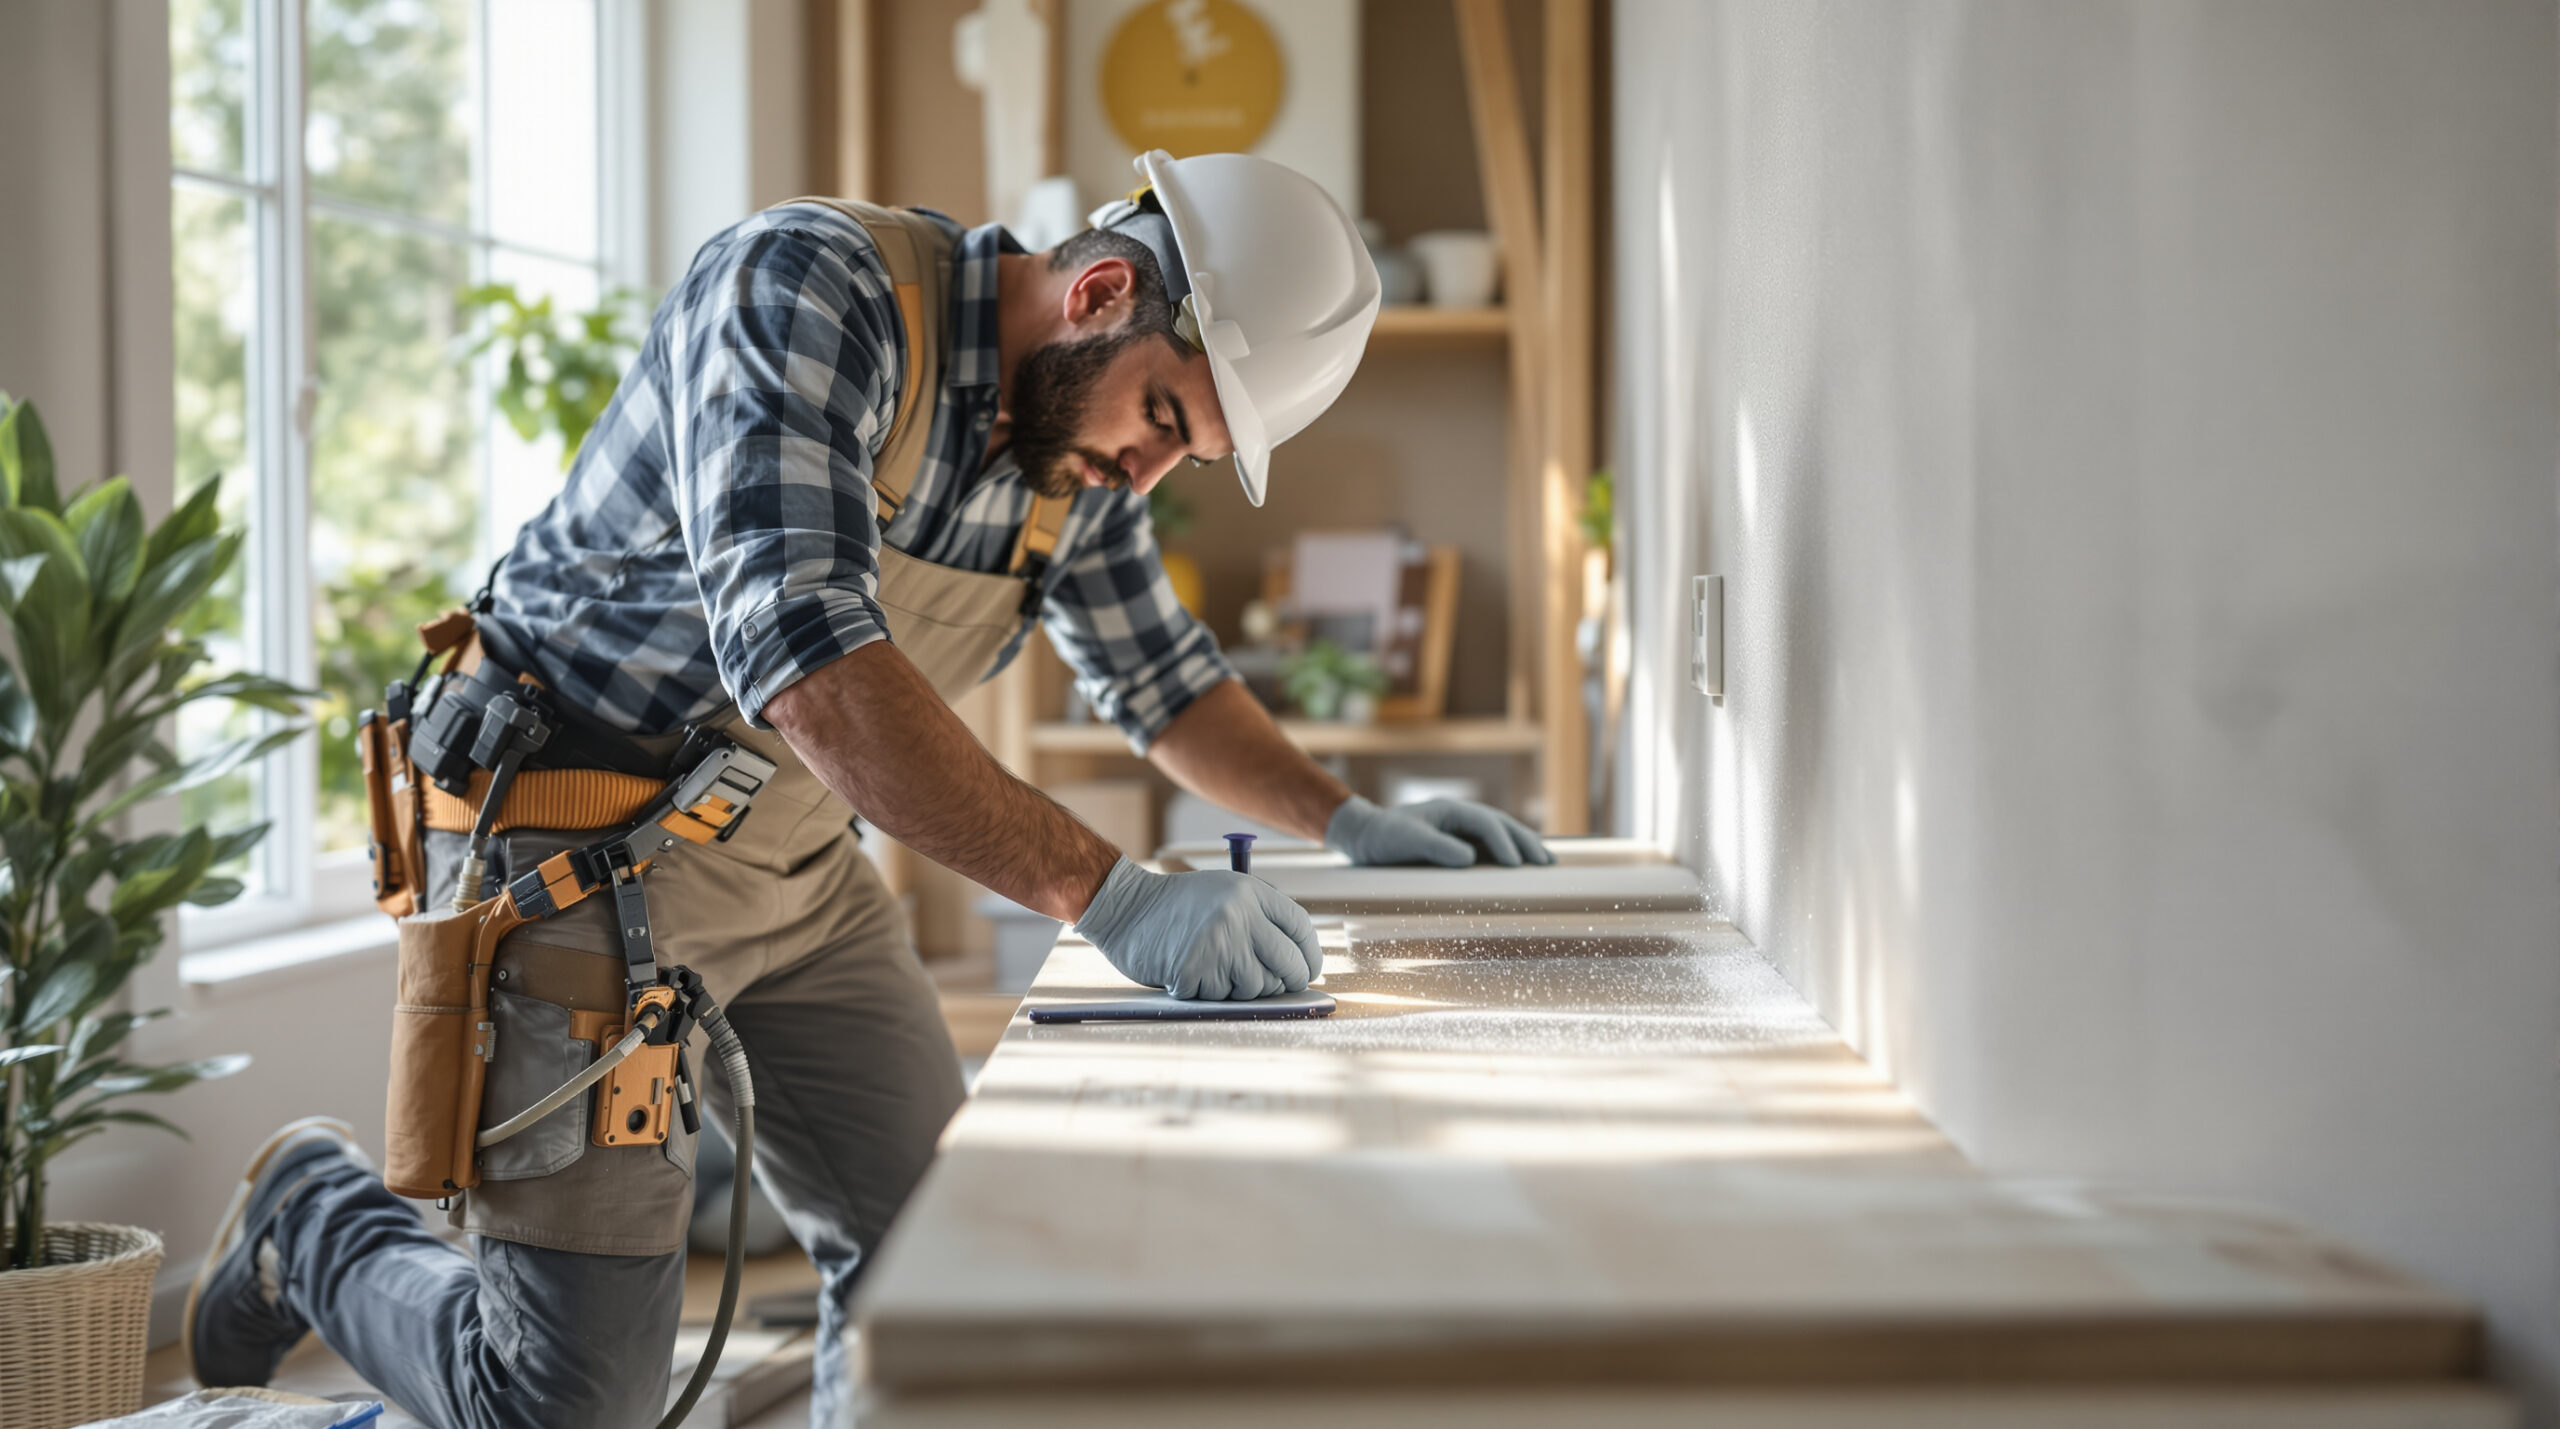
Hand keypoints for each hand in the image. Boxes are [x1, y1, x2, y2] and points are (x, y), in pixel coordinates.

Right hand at [1074, 857, 1324, 999]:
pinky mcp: (1194, 972)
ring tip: (1217, 969)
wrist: (1126, 908)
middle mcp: (1239, 916)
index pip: (1300, 929)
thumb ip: (1261, 918)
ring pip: (1256, 988)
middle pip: (1288, 965)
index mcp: (1250, 893)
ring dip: (1242, 988)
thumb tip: (1299, 962)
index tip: (1308, 969)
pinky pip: (1221, 998)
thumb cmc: (1179, 905)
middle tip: (1277, 985)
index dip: (1310, 955)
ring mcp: (1217, 945)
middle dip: (1287, 981)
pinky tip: (1194, 972)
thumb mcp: (1225, 893)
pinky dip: (1210, 993)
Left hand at [1324, 795, 1554, 867]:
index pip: (1487, 824)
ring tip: (1547, 863)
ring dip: (1524, 847)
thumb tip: (1470, 858)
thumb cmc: (1383, 838)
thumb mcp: (1406, 841)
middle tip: (1547, 863)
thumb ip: (1436, 847)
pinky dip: (1508, 856)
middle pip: (1502, 825)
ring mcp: (1461, 830)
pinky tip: (1521, 868)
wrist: (1364, 838)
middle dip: (1526, 843)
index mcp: (1452, 810)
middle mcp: (1461, 817)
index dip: (1504, 843)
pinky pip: (1490, 848)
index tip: (1516, 865)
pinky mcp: (1458, 845)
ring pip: (1501, 835)